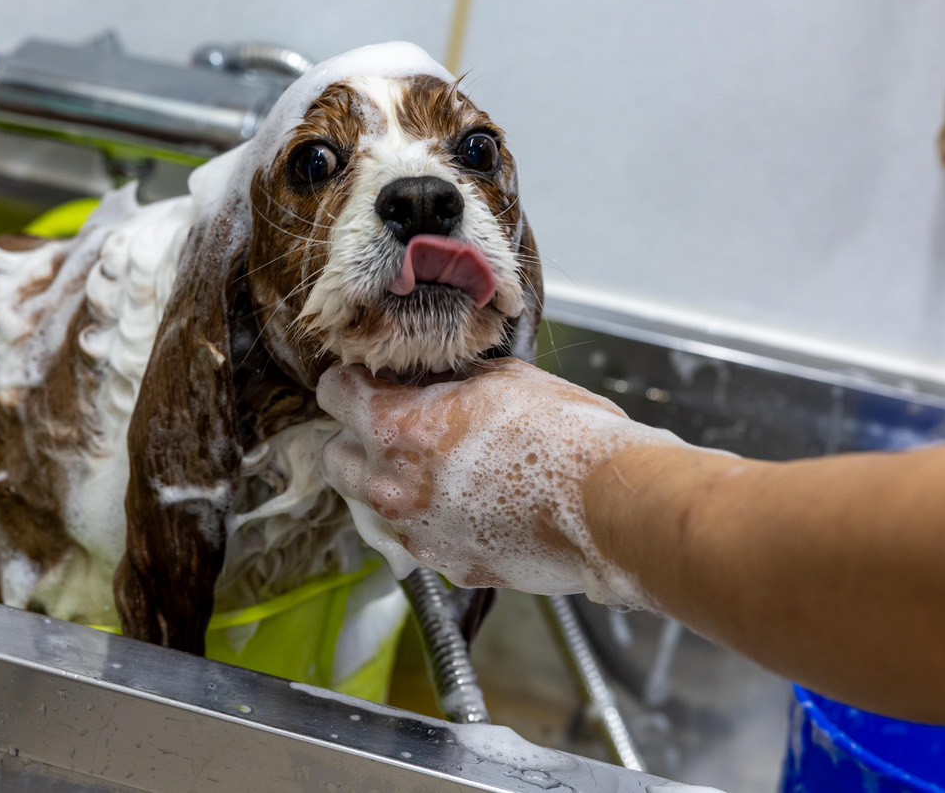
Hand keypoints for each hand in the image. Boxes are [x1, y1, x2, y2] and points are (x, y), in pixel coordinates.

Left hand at [318, 358, 688, 605]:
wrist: (611, 507)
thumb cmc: (566, 434)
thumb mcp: (501, 378)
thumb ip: (449, 382)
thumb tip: (433, 379)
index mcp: (397, 428)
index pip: (333, 394)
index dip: (352, 381)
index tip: (370, 381)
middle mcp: (394, 486)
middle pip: (337, 459)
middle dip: (357, 439)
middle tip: (396, 426)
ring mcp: (417, 534)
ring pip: (370, 506)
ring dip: (389, 485)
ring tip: (436, 469)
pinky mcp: (448, 566)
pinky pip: (417, 540)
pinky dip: (430, 523)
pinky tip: (469, 504)